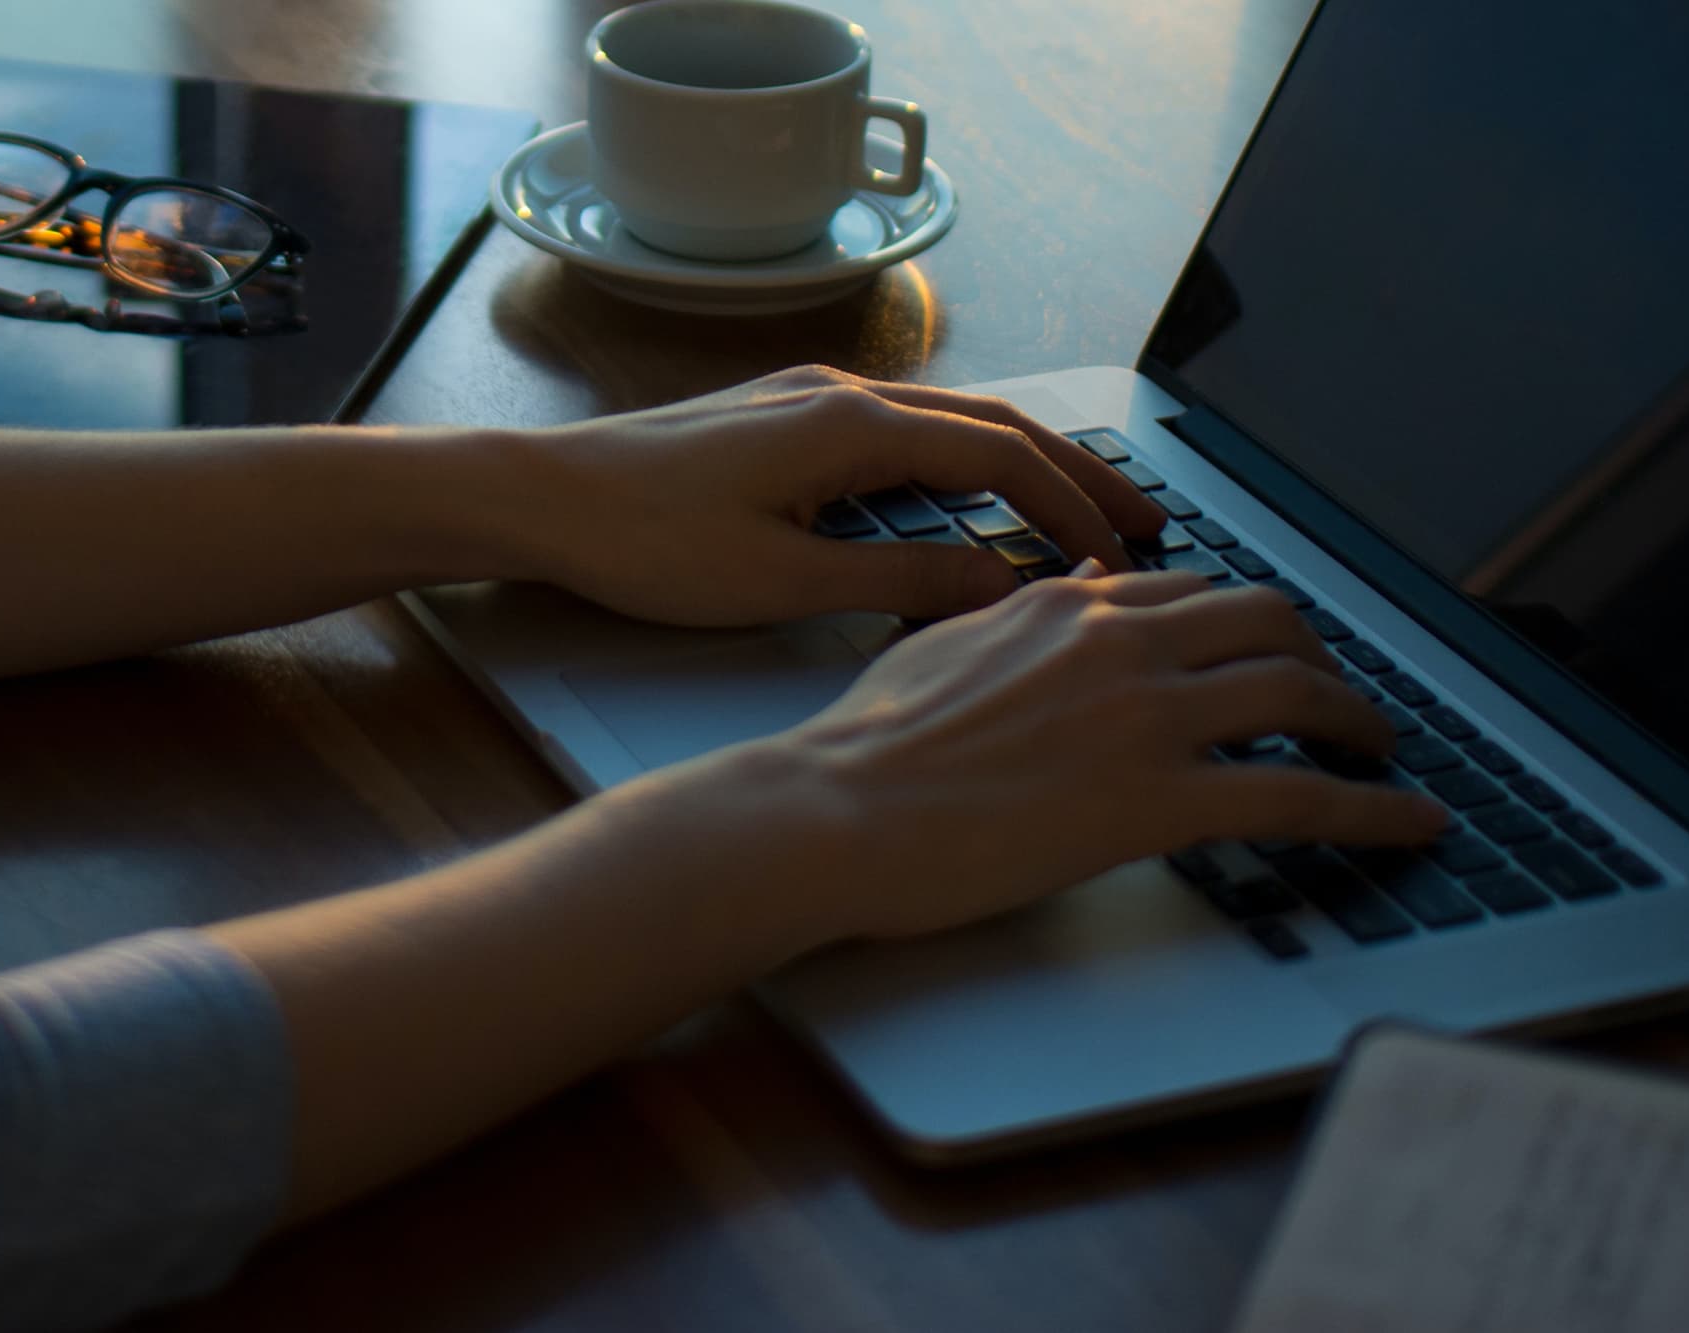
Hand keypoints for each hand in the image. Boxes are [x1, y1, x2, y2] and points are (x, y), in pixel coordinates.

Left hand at [503, 365, 1171, 626]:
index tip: (1126, 558)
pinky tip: (973, 499)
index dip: (1074, 508)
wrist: (540, 496)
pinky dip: (963, 461)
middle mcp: (842, 395)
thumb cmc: (642, 541)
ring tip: (1080, 511)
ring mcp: (810, 400)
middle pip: (994, 424)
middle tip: (1148, 520)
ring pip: (951, 421)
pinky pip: (904, 429)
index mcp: (853, 427)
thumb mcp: (781, 583)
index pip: (1002, 457)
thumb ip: (899, 583)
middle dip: (1078, 472)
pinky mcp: (782, 418)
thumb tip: (1001, 588)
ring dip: (1024, 463)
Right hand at [633, 568, 1446, 943]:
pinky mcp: (1160, 798)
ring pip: (1301, 691)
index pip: (1191, 591)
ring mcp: (1147, 716)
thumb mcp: (935, 649)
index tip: (1267, 650)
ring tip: (1382, 755)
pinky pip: (1301, 795)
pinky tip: (1412, 825)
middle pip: (1268, 620)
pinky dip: (1375, 809)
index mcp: (1065, 606)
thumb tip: (1037, 612)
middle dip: (1321, 656)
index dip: (1246, 622)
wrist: (831, 813)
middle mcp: (1120, 641)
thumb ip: (1005, 626)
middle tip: (1338, 698)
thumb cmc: (860, 751)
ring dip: (1361, 724)